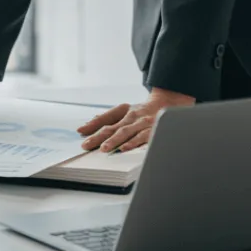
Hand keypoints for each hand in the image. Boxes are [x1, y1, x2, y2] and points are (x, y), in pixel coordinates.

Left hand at [77, 87, 195, 152]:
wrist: (170, 103)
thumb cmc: (144, 111)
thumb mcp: (125, 111)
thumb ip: (108, 117)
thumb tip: (88, 124)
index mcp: (123, 110)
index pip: (104, 118)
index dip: (92, 125)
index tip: (80, 132)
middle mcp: (131, 115)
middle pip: (112, 127)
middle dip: (98, 137)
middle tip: (86, 145)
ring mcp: (142, 123)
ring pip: (126, 132)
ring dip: (114, 140)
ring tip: (103, 148)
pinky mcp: (154, 129)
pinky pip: (142, 137)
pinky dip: (133, 143)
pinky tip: (125, 148)